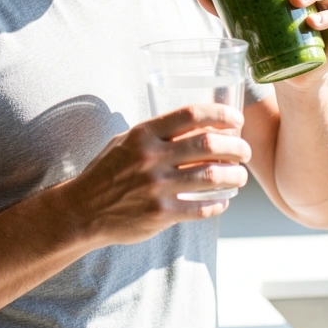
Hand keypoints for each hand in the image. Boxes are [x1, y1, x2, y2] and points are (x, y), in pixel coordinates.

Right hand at [61, 104, 250, 245]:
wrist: (83, 210)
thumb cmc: (107, 172)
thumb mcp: (125, 141)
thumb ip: (156, 133)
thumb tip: (196, 124)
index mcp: (144, 134)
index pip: (192, 114)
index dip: (221, 114)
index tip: (236, 119)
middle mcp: (152, 157)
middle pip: (209, 144)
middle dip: (236, 147)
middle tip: (245, 151)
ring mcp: (157, 187)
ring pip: (212, 176)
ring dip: (235, 176)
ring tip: (240, 176)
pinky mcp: (161, 214)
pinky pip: (201, 208)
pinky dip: (219, 204)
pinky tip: (223, 201)